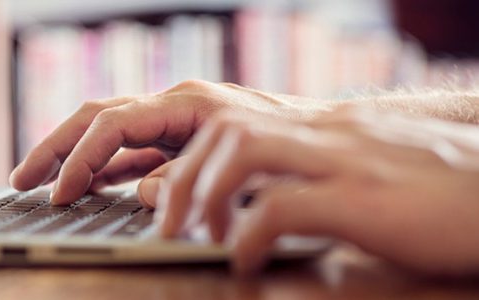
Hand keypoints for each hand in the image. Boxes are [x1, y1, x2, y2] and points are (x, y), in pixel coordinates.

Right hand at [10, 80, 330, 205]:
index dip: (81, 159)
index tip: (60, 192)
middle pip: (96, 118)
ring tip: (37, 182)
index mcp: (186, 103)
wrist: (325, 143)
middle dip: (55, 148)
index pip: (113, 124)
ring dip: (71, 158)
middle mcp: (174, 108)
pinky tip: (84, 187)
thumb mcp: (241, 166)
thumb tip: (143, 192)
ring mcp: (174, 125)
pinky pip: (128, 153)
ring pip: (107, 134)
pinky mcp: (179, 144)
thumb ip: (189, 179)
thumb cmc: (293, 148)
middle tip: (20, 179)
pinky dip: (102, 170)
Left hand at [158, 105, 478, 275]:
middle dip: (185, 177)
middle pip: (227, 129)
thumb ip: (317, 178)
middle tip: (172, 224)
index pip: (238, 122)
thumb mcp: (372, 176)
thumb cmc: (447, 196)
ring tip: (205, 238)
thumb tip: (261, 203)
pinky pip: (284, 206)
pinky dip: (249, 236)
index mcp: (329, 129)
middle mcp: (331, 134)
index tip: (180, 201)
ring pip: (244, 149)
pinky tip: (246, 263)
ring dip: (208, 195)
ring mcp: (348, 160)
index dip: (195, 160)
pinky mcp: (367, 199)